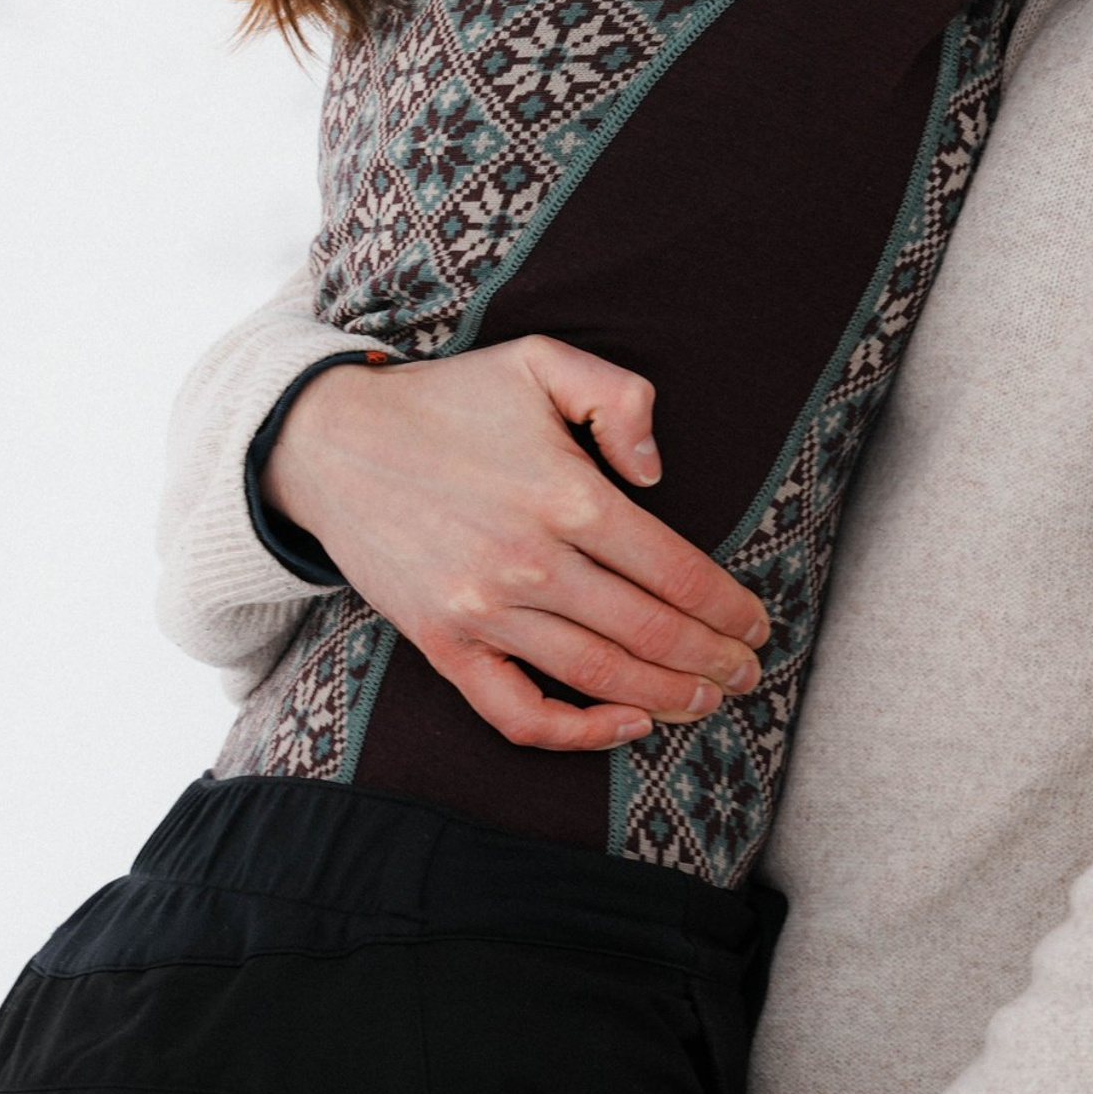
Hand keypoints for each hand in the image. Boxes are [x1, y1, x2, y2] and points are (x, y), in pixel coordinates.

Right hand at [264, 334, 771, 752]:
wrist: (334, 442)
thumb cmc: (451, 398)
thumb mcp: (542, 361)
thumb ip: (619, 397)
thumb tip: (657, 474)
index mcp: (567, 494)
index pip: (673, 569)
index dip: (726, 606)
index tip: (758, 624)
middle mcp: (530, 560)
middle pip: (647, 630)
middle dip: (711, 659)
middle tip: (748, 675)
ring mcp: (483, 610)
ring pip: (596, 675)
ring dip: (664, 698)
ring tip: (705, 703)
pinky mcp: (443, 644)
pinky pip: (516, 712)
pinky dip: (576, 732)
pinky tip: (622, 725)